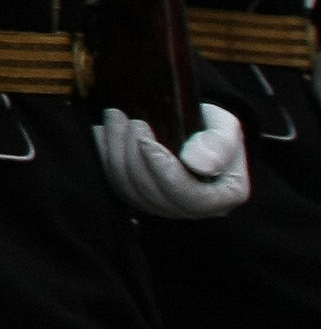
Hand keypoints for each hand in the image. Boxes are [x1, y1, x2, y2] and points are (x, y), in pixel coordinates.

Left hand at [99, 103, 249, 219]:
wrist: (193, 127)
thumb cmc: (213, 128)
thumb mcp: (226, 128)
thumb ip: (219, 145)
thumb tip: (197, 165)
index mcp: (224, 196)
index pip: (191, 198)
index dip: (165, 172)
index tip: (147, 142)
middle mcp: (195, 209)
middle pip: (155, 196)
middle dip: (135, 157)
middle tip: (131, 121)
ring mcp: (165, 206)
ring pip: (131, 191)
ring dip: (116, 153)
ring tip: (115, 119)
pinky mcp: (140, 197)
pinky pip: (116, 185)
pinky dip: (105, 157)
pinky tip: (102, 132)